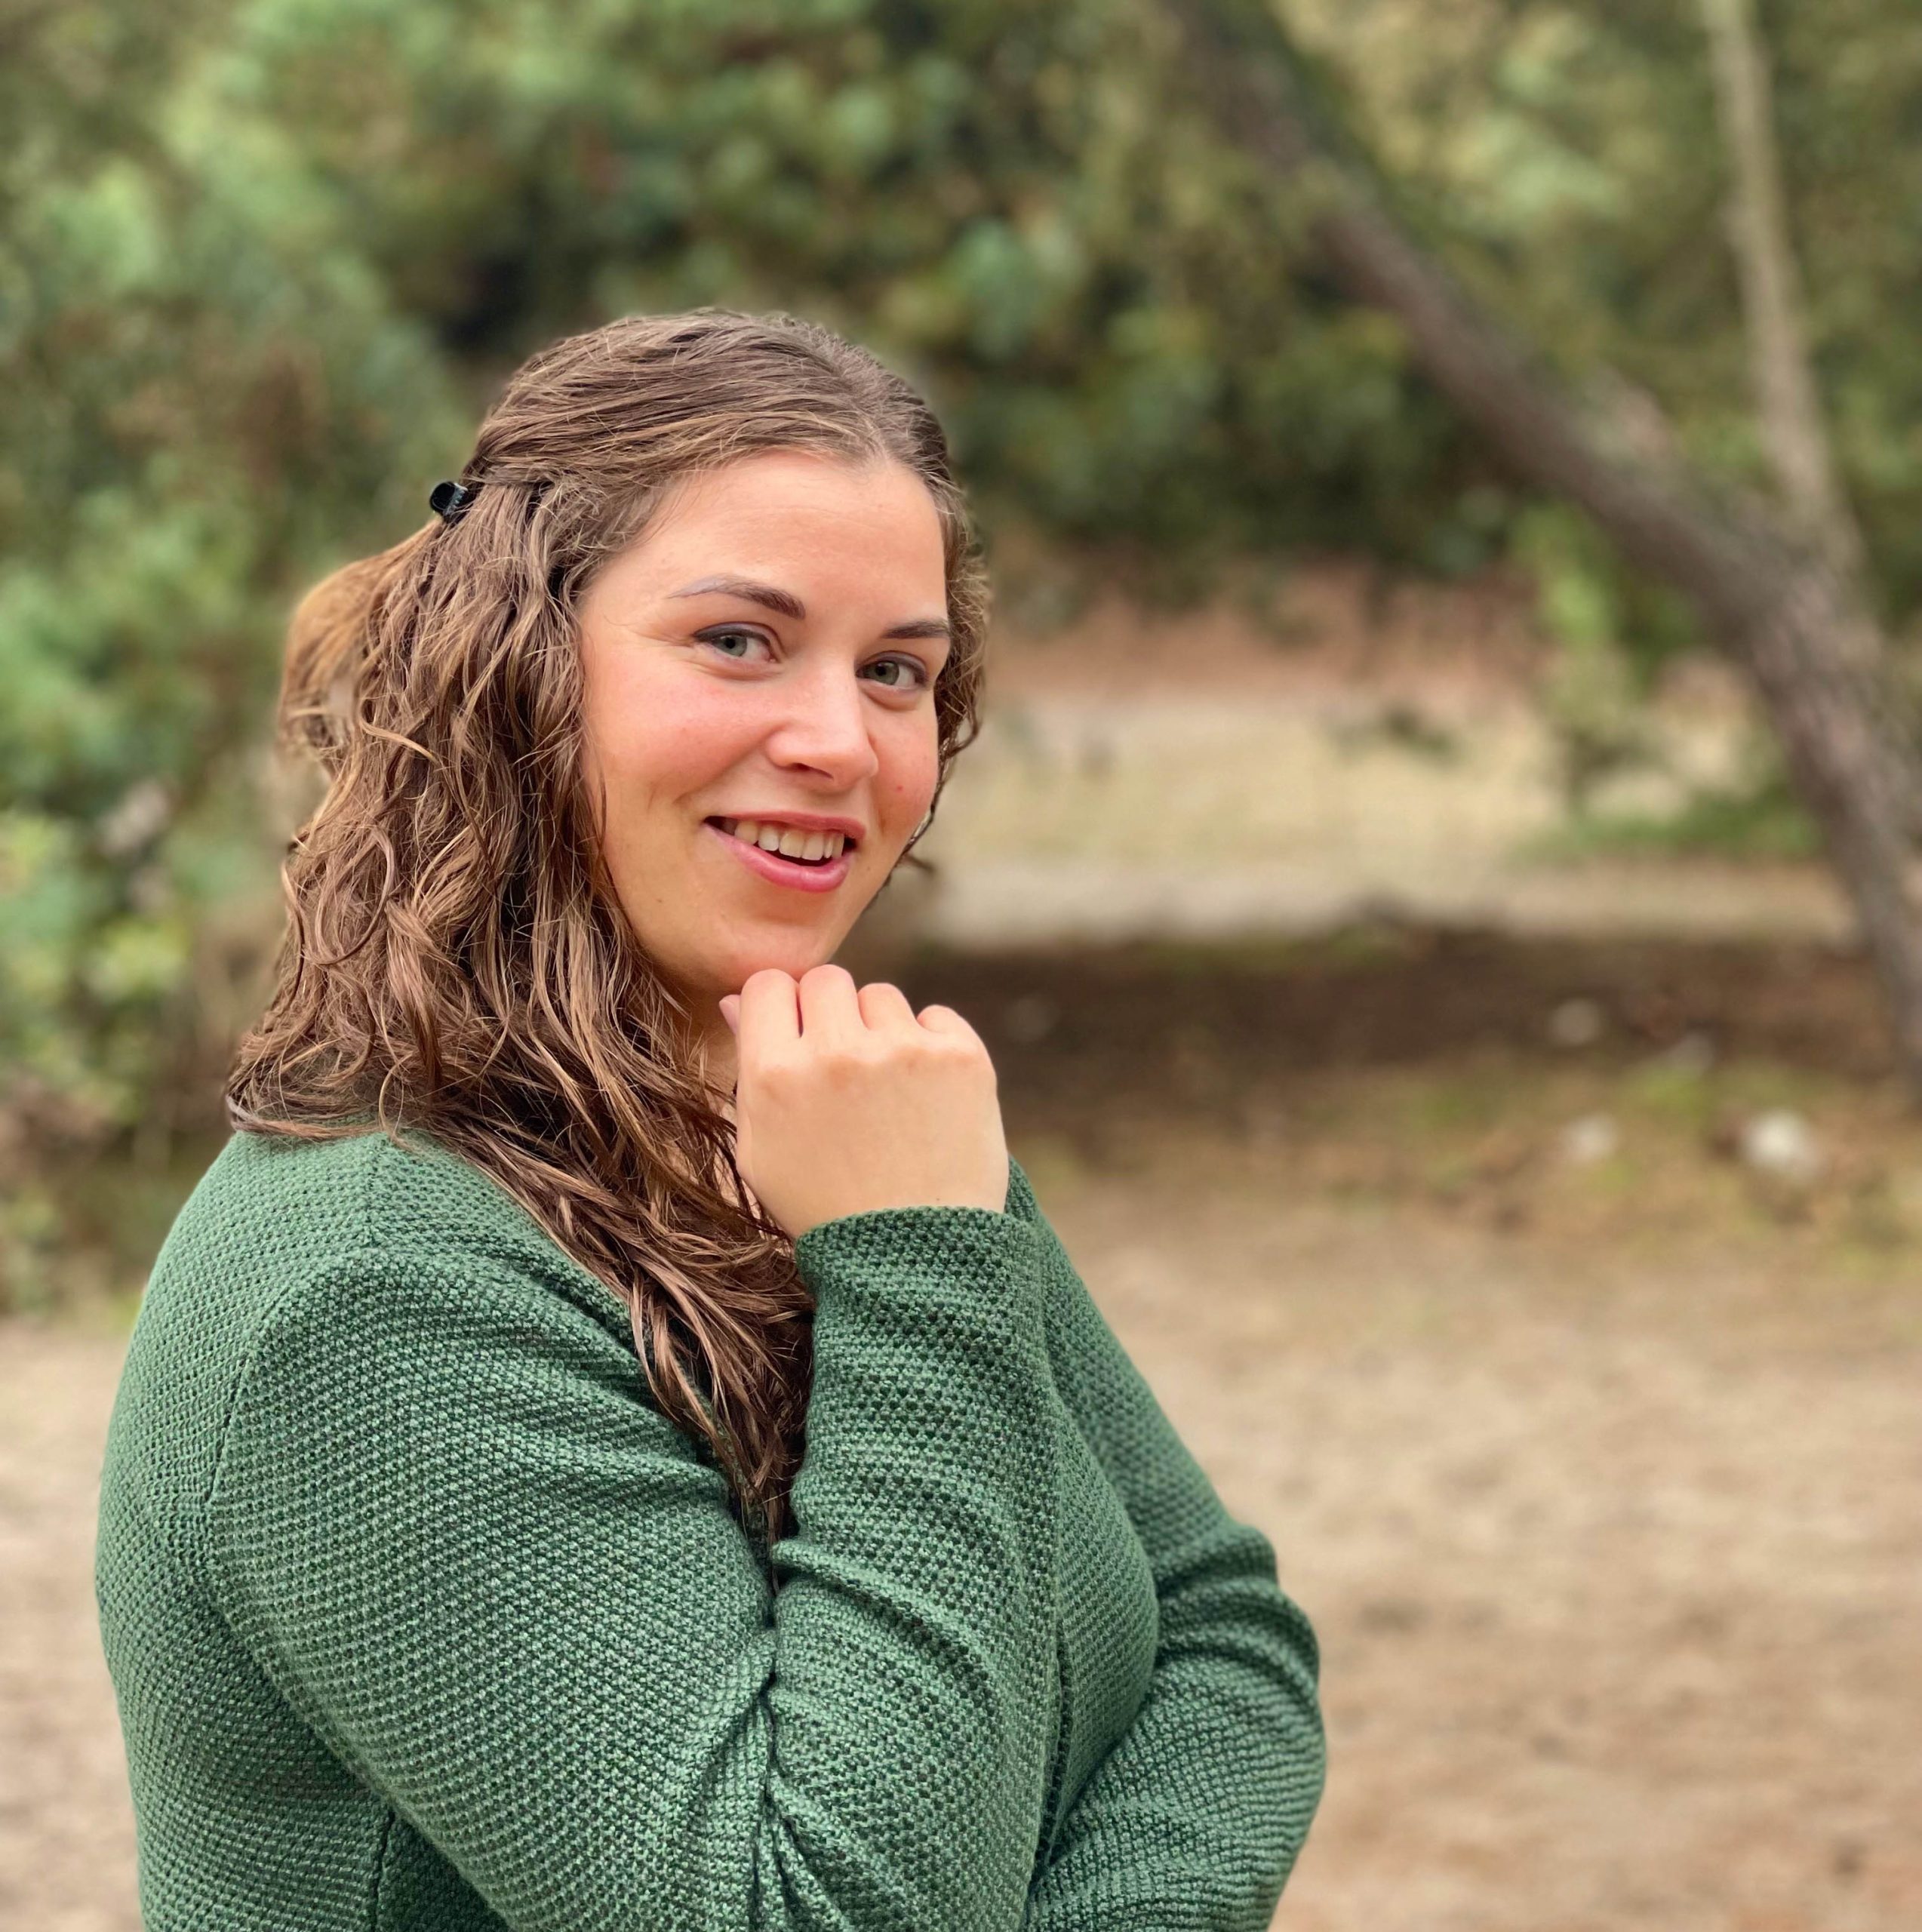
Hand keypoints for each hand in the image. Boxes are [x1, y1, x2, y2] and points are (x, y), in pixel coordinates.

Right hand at [719, 964, 1009, 1239]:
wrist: (918, 1257)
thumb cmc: (828, 1208)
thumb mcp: (762, 1153)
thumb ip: (747, 1071)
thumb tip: (734, 1000)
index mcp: (776, 1075)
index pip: (768, 984)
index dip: (782, 1007)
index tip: (797, 1035)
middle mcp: (836, 1053)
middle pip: (826, 980)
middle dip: (831, 1014)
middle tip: (844, 1069)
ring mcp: (903, 1051)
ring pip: (882, 996)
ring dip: (881, 1032)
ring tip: (887, 1096)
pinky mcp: (960, 1057)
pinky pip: (935, 1016)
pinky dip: (931, 1047)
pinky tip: (925, 1099)